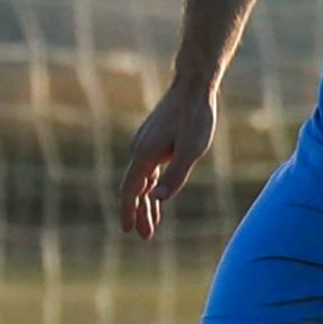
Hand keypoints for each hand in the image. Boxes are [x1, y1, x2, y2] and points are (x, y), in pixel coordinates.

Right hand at [119, 85, 217, 239]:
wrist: (193, 87)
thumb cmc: (195, 118)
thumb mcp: (191, 150)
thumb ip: (175, 176)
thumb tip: (157, 199)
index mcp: (144, 155)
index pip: (130, 190)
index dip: (128, 211)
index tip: (127, 230)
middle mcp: (139, 150)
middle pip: (134, 189)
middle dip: (138, 213)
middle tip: (143, 236)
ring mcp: (145, 144)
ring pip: (141, 180)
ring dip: (145, 202)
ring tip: (151, 224)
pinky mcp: (153, 140)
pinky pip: (148, 170)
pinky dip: (150, 187)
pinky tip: (155, 195)